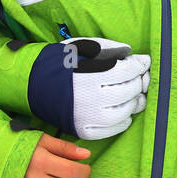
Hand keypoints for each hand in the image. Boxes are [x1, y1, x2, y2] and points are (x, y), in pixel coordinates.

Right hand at [29, 37, 149, 139]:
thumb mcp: (81, 47)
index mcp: (90, 74)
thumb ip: (108, 48)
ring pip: (124, 112)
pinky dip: (123, 121)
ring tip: (135, 95)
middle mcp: (90, 98)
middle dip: (139, 82)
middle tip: (140, 77)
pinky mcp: (83, 130)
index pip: (127, 71)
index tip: (144, 61)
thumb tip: (131, 53)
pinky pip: (112, 130)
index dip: (140, 65)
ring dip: (134, 102)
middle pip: (129, 91)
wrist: (32, 83)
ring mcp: (87, 117)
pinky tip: (124, 112)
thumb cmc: (58, 62)